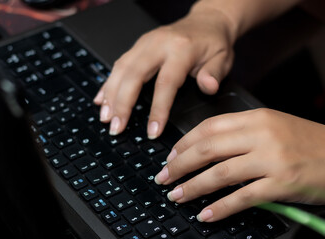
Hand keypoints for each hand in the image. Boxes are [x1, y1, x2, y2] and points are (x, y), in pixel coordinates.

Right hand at [94, 5, 234, 137]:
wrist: (206, 21)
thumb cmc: (213, 42)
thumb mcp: (223, 58)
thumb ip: (214, 74)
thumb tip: (207, 87)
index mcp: (181, 49)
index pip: (165, 83)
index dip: (157, 110)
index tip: (152, 131)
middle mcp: (158, 44)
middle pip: (134, 75)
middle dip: (122, 104)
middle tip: (116, 127)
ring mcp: (145, 43)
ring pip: (121, 69)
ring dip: (110, 95)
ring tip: (106, 117)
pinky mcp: (138, 46)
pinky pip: (119, 64)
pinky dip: (108, 83)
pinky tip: (101, 99)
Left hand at [154, 108, 324, 221]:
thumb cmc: (309, 142)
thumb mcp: (273, 127)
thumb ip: (242, 135)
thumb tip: (208, 150)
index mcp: (256, 117)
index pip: (209, 127)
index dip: (184, 143)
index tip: (170, 156)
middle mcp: (261, 135)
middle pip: (207, 149)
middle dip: (179, 165)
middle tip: (163, 177)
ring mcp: (271, 159)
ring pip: (219, 173)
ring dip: (193, 187)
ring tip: (176, 196)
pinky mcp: (281, 183)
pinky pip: (242, 197)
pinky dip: (220, 207)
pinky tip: (206, 214)